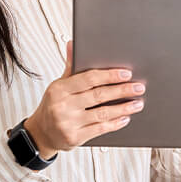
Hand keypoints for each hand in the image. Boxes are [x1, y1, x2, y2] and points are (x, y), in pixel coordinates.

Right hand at [24, 41, 144, 156]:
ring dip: (123, 108)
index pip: (89, 78)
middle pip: (99, 95)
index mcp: (59, 89)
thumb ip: (71, 67)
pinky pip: (100, 129)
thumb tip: (73, 44)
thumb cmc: (53, 105)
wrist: (41, 134)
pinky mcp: (75, 138)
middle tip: (139, 87)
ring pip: (102, 113)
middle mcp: (63, 106)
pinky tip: (126, 118)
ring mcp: (68, 123)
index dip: (110, 75)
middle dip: (122, 90)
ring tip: (138, 103)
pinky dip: (115, 123)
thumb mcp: (58, 85)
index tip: (127, 74)